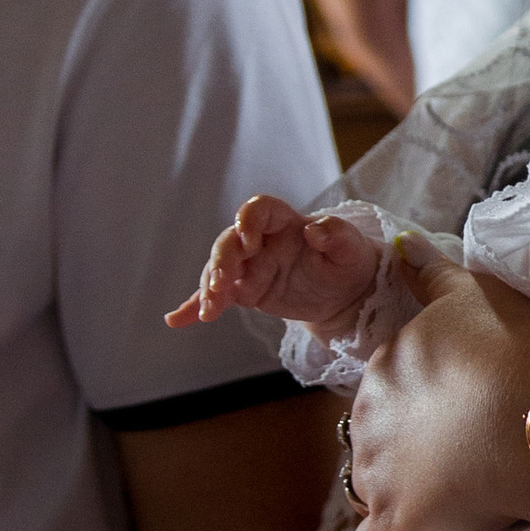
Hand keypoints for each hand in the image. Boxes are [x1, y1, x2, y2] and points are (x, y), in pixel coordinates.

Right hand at [168, 194, 379, 339]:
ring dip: (210, 288)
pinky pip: (218, 296)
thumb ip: (337, 235)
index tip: (248, 241)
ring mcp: (249, 266)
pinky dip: (196, 306)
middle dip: (223, 261)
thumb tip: (316, 231)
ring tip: (209, 310)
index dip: (249, 222)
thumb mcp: (351, 248)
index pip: (258, 210)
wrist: (345, 291)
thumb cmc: (348, 261)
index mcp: (285, 222)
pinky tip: (177, 320)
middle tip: (222, 286)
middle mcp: (261, 240)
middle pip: (231, 242)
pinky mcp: (244, 290)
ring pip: (220, 270)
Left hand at [345, 261, 529, 530]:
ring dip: (406, 493)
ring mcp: (375, 479)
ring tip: (459, 492)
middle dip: (410, 450)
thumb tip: (399, 245)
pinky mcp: (394, 529)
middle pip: (376, 443)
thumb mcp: (474, 297)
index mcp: (381, 371)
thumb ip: (431, 272)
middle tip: (466, 451)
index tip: (464, 412)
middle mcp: (364, 422)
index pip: (388, 397)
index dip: (426, 408)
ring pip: (373, 492)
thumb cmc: (519, 359)